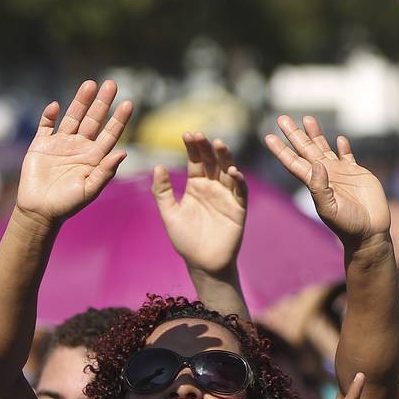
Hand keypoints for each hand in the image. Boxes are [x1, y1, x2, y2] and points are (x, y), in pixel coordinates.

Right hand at [15, 80, 132, 230]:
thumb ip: (105, 172)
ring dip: (80, 101)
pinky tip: (55, 105)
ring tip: (90, 84)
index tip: (129, 103)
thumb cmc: (68, 205)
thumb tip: (123, 153)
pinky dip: (49, 115)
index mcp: (94, 157)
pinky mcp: (40, 145)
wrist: (39, 212)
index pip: (110, 133)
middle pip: (93, 119)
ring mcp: (60, 144)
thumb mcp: (90, 190)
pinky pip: (45, 126)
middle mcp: (79, 146)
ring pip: (72, 117)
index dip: (119, 119)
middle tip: (112, 84)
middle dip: (102, 102)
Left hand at [152, 132, 247, 274]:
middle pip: (212, 162)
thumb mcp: (169, 214)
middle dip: (206, 148)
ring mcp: (227, 196)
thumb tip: (157, 166)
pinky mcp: (238, 208)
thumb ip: (163, 191)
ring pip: (228, 171)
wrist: (202, 264)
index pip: (195, 161)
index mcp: (196, 186)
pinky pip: (240, 191)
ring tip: (219, 144)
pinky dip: (238, 181)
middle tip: (200, 135)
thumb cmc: (185, 240)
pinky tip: (233, 172)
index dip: (192, 148)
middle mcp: (213, 187)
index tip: (187, 134)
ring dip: (225, 158)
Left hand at [264, 116, 389, 248]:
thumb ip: (321, 187)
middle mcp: (325, 174)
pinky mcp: (358, 173)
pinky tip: (340, 138)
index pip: (293, 162)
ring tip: (307, 118)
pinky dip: (344, 147)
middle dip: (294, 134)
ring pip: (324, 148)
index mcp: (314, 182)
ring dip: (315, 134)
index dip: (281, 150)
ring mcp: (341, 173)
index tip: (269, 136)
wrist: (369, 232)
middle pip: (305, 149)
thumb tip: (317, 164)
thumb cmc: (347, 225)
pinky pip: (348, 156)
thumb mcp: (329, 208)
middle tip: (282, 118)